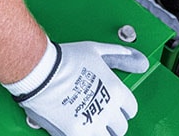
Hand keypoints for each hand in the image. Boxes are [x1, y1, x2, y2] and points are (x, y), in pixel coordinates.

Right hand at [5, 40, 148, 135]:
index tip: (112, 107)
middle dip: (110, 123)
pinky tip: (75, 128)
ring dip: (98, 132)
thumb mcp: (96, 51)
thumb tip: (140, 61)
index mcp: (115, 91)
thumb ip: (119, 56)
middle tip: (96, 115)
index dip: (121, 108)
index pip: (131, 110)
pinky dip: (83, 134)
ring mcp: (91, 123)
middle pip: (120, 128)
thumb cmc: (64, 58)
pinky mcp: (75, 133)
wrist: (38, 70)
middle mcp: (107, 109)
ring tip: (86, 123)